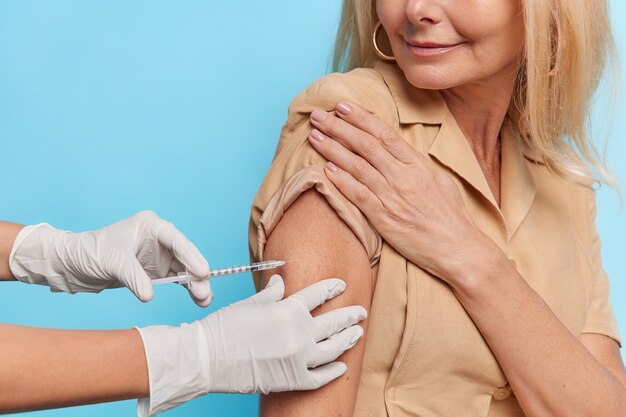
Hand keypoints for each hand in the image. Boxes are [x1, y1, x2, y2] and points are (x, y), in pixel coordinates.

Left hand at [9, 211, 211, 304]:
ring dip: (194, 284)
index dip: (191, 255)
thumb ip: (134, 278)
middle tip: (204, 290)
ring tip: (204, 299)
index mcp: (150, 226)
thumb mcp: (113, 263)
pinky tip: (197, 298)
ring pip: (184, 270)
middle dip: (195, 273)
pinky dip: (186, 289)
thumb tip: (150, 295)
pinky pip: (176, 280)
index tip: (202, 271)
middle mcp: (158, 239)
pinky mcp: (156, 271)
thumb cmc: (90, 253)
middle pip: (184, 256)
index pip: (176, 240)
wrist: (73, 265)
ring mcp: (158, 256)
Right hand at [136, 275, 365, 415]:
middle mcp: (299, 333)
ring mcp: (298, 359)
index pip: (318, 294)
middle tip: (361, 312)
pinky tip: (341, 366)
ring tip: (357, 333)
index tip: (342, 286)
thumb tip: (281, 280)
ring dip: (348, 340)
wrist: (206, 358)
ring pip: (333, 349)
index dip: (332, 288)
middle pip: (333, 322)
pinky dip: (333, 372)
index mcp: (288, 309)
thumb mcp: (251, 303)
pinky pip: (320, 377)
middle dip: (350, 315)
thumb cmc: (225, 327)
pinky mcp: (292, 380)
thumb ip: (271, 293)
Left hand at [307, 101, 488, 283]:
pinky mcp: (384, 219)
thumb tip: (397, 150)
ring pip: (357, 166)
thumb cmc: (450, 215)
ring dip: (332, 149)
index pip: (384, 134)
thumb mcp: (438, 179)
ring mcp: (393, 197)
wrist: (456, 247)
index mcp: (418, 164)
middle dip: (338, 127)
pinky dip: (342, 181)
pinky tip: (326, 169)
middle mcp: (404, 177)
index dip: (360, 117)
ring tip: (314, 136)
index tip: (341, 106)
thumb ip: (415, 163)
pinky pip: (358, 195)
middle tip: (317, 115)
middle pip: (365, 145)